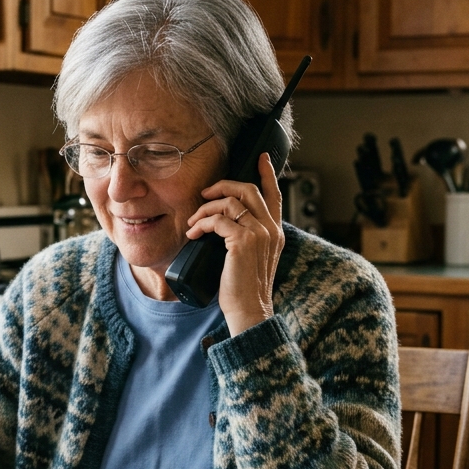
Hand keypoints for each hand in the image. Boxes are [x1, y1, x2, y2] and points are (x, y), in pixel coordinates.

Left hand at [186, 153, 284, 335]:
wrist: (249, 310)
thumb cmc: (244, 289)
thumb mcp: (251, 259)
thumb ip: (246, 239)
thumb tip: (223, 223)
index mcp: (275, 233)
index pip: (275, 195)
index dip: (268, 174)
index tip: (262, 158)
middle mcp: (271, 230)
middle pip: (249, 190)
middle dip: (223, 185)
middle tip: (205, 193)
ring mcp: (258, 234)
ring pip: (230, 202)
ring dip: (205, 208)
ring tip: (193, 222)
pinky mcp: (242, 242)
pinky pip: (217, 220)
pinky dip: (201, 223)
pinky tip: (193, 233)